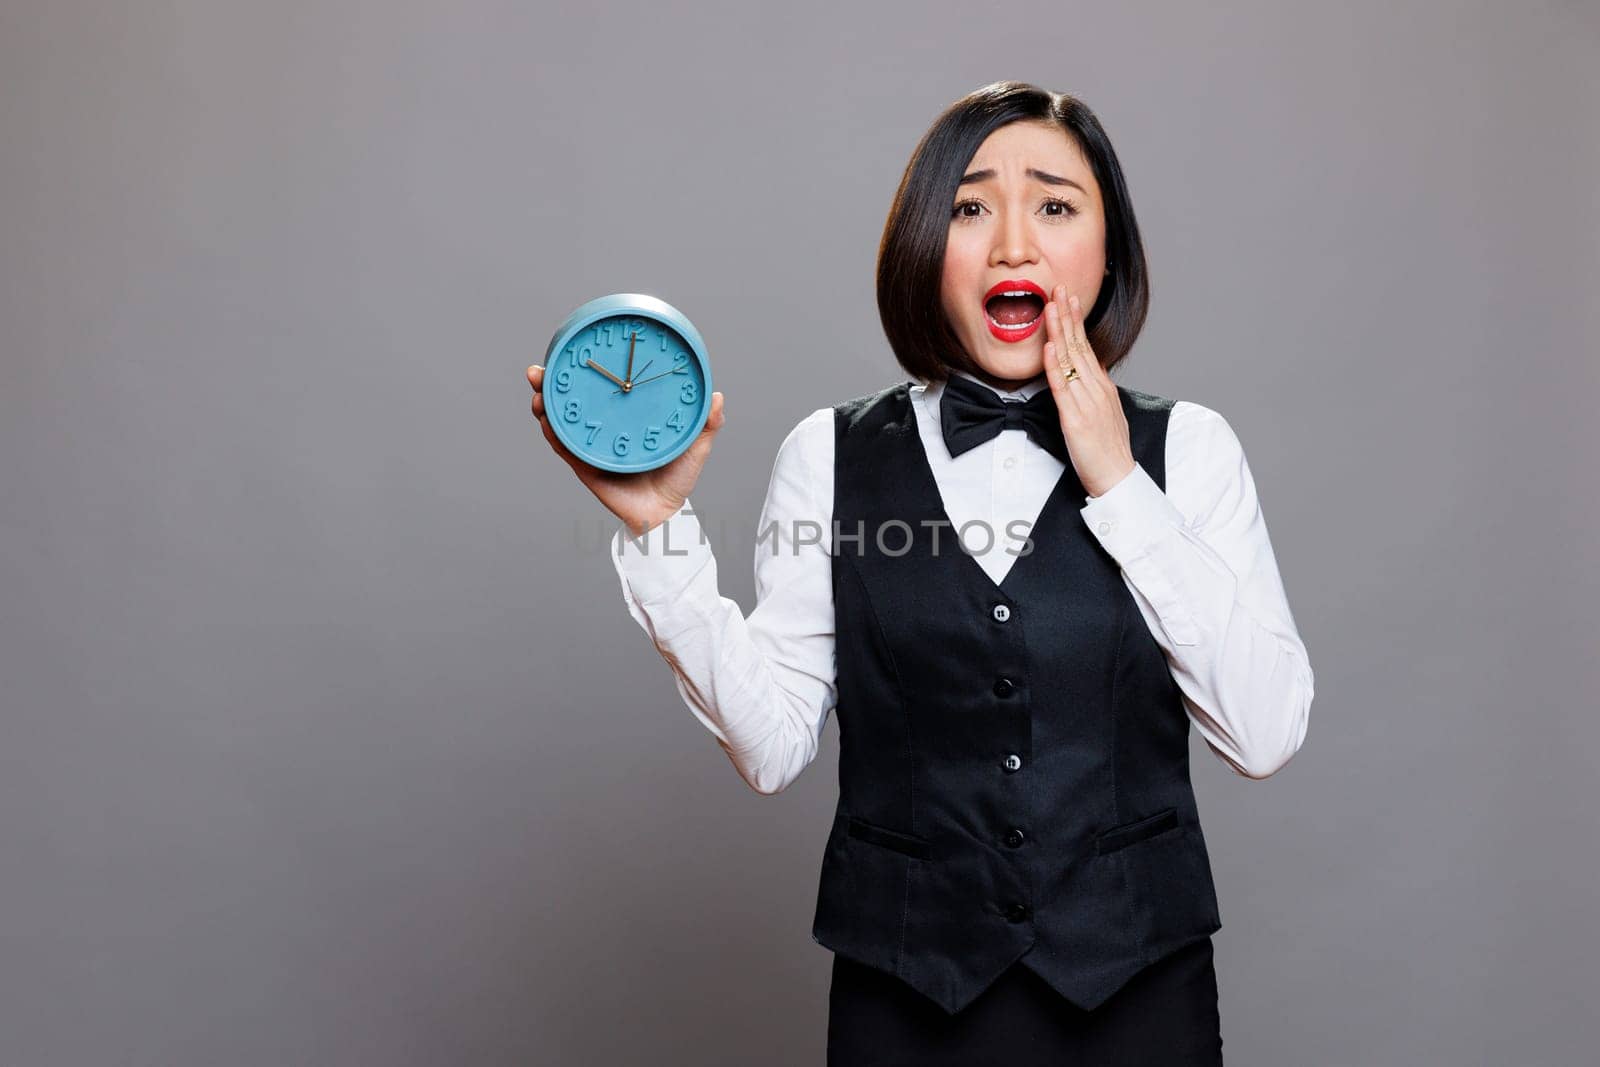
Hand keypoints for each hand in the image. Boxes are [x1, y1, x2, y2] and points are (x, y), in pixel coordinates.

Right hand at [527, 363, 725, 535]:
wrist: (667, 512)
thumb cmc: (678, 477)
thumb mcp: (695, 444)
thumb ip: (708, 421)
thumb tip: (717, 395)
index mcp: (623, 417)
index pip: (599, 389)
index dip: (583, 370)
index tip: (571, 350)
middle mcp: (602, 429)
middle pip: (570, 401)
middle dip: (550, 384)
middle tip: (539, 369)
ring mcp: (590, 447)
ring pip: (560, 423)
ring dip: (544, 407)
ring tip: (538, 393)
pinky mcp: (586, 468)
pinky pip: (565, 450)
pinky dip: (554, 435)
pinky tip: (547, 423)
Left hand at [1040, 284, 1135, 497]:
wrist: (1118, 477)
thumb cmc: (1109, 450)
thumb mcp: (1106, 414)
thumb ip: (1095, 392)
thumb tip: (1088, 372)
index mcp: (1103, 387)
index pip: (1087, 347)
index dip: (1076, 321)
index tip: (1069, 299)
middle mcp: (1096, 389)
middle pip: (1079, 346)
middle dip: (1068, 315)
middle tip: (1059, 288)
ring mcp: (1086, 403)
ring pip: (1070, 361)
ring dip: (1059, 332)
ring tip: (1051, 307)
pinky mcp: (1075, 420)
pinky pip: (1062, 389)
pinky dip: (1054, 367)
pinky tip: (1048, 349)